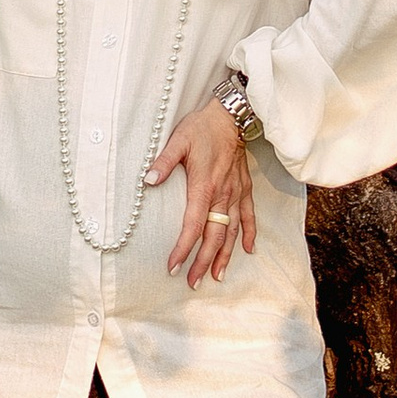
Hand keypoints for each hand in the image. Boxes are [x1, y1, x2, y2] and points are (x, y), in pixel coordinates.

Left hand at [151, 93, 256, 285]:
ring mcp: (236, 194)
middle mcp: (222, 195)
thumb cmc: (202, 128)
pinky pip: (249, 216)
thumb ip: (164, 162)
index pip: (192, 226)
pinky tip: (248, 250)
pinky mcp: (244, 189)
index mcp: (204, 186)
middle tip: (193, 282)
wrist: (232, 115)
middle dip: (203, 262)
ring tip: (217, 276)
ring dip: (225, 255)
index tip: (173, 266)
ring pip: (232, 232)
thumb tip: (148, 180)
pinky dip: (248, 234)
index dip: (182, 249)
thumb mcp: (178, 140)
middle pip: (214, 236)